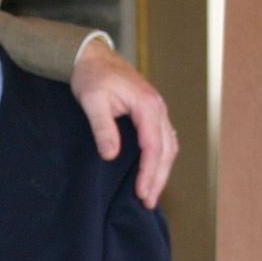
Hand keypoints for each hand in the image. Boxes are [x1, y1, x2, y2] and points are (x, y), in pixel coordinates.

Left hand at [70, 37, 175, 208]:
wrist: (93, 57)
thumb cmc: (92, 77)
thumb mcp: (93, 101)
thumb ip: (103, 128)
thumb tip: (111, 155)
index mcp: (148, 106)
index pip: (153, 147)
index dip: (149, 172)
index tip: (141, 193)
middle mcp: (159, 109)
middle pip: (166, 150)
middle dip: (159, 178)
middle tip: (148, 202)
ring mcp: (158, 110)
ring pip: (169, 146)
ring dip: (162, 171)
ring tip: (151, 194)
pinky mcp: (152, 113)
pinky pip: (163, 139)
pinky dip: (161, 159)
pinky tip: (153, 172)